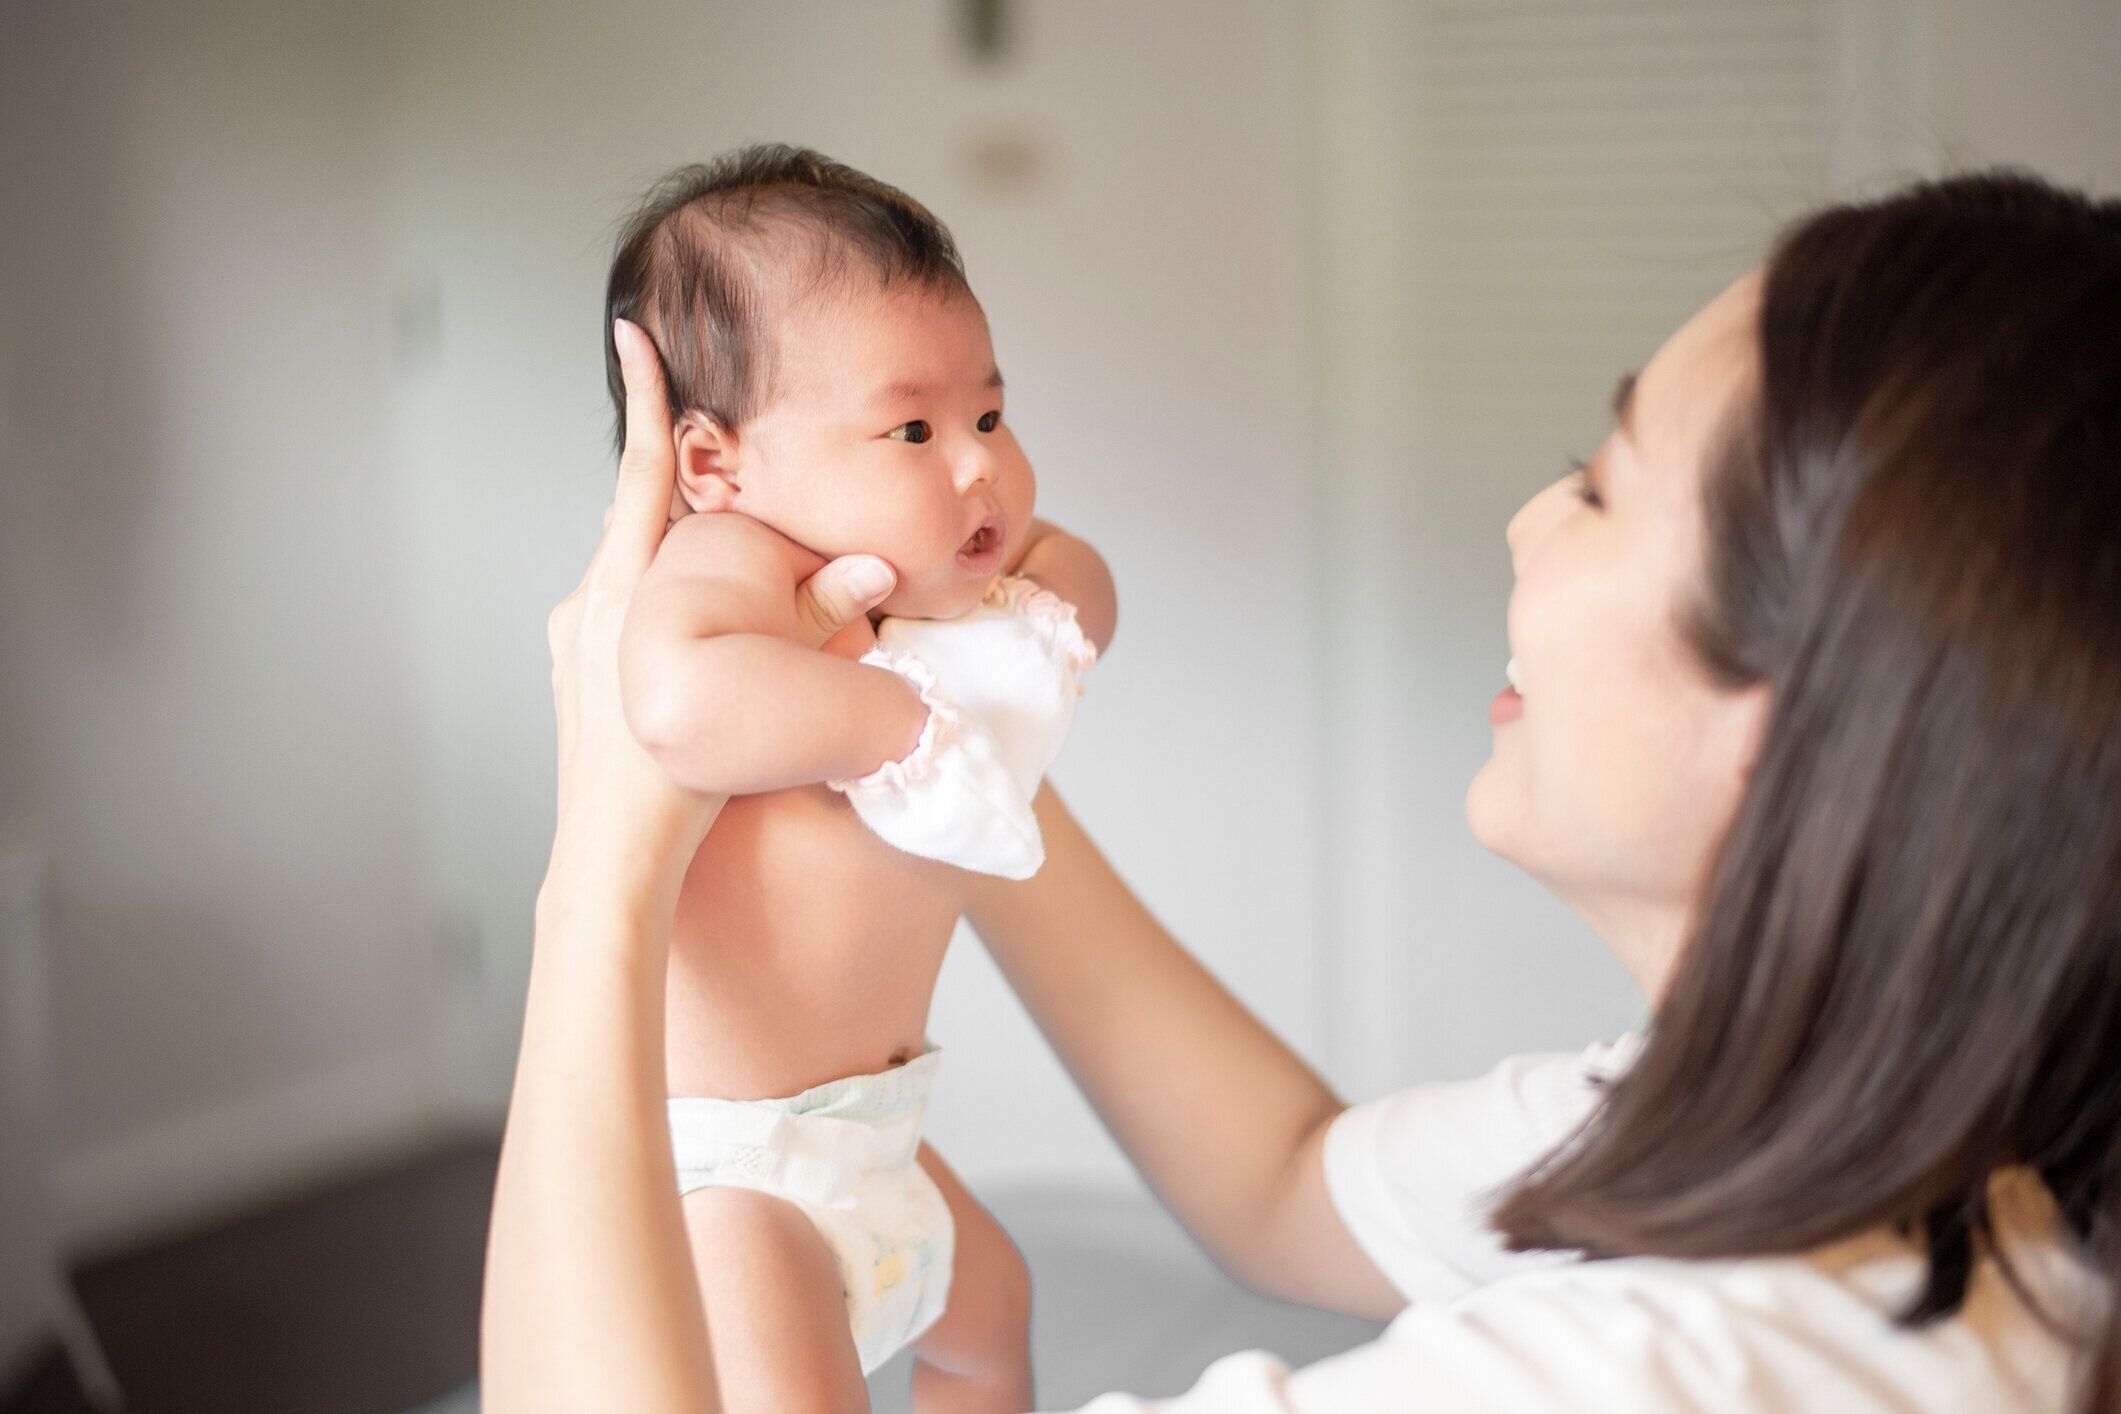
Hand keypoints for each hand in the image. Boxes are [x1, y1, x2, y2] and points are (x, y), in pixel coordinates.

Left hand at [542, 319, 895, 901]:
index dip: (646, 403)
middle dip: (680, 485)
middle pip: (638, 517)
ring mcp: (575, 640)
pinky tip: (702, 627)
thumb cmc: (672, 785)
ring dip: (678, 556)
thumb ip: (812, 623)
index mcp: (621, 592)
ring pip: (634, 570)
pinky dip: (663, 601)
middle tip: (717, 452)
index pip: (641, 476)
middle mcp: (588, 604)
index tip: (632, 335)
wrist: (609, 862)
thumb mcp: (755, 690)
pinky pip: (625, 610)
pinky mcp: (578, 674)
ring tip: (729, 565)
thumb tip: (871, 572)